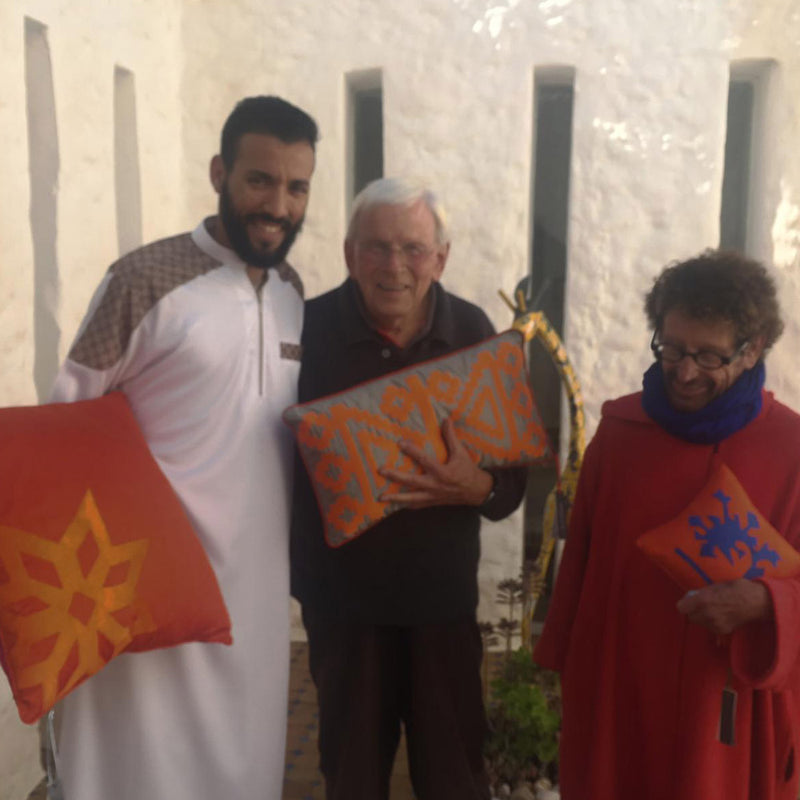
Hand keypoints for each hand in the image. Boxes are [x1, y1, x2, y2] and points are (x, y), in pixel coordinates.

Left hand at [378, 418, 493, 509]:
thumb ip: (451, 437)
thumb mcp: (461, 453)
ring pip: (411, 498)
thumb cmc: (467, 470)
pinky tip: (394, 505)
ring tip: (380, 496)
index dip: (412, 450)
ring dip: (395, 497)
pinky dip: (405, 505)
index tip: (399, 442)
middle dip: (395, 476)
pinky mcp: (432, 502)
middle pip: (412, 481)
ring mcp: (433, 496)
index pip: (424, 460)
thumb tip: (446, 419)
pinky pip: (417, 505)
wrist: (477, 491)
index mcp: (443, 472)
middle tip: (381, 470)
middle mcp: (436, 486)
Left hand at [676, 579, 771, 635]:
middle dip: (693, 611)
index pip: (681, 608)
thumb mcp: (716, 586)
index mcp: (703, 601)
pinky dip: (711, 622)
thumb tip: (692, 596)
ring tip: (713, 609)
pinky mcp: (723, 631)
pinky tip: (721, 615)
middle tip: (701, 604)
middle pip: (690, 617)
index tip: (689, 600)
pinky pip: (710, 627)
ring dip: (702, 617)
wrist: (758, 602)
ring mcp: (715, 625)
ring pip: (700, 623)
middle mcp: (707, 614)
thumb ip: (702, 593)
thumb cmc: (738, 588)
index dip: (685, 603)